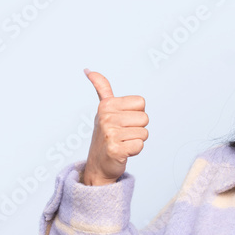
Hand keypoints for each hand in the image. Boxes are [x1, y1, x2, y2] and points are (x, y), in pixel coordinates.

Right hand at [80, 69, 149, 185]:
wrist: (98, 164)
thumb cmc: (106, 134)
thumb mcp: (104, 109)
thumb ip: (101, 88)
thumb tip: (89, 70)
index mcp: (107, 105)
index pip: (141, 102)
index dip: (136, 114)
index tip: (123, 121)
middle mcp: (106, 117)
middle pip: (144, 118)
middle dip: (137, 128)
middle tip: (123, 134)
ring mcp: (109, 134)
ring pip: (144, 133)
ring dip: (136, 140)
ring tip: (122, 142)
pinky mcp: (115, 150)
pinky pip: (140, 145)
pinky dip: (135, 151)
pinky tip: (123, 152)